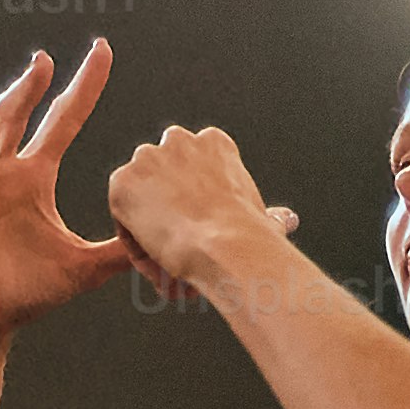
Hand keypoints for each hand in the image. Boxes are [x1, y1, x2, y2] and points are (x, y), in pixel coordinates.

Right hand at [0, 43, 133, 343]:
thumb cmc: (28, 289)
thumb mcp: (84, 267)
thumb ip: (119, 249)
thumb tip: (162, 240)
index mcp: (34, 177)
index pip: (62, 122)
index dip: (80, 89)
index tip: (101, 51)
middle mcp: (3, 177)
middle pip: (15, 123)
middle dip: (26, 92)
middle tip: (43, 61)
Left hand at [101, 122, 301, 314]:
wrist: (226, 245)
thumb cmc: (250, 237)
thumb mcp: (261, 216)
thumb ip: (264, 213)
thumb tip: (288, 219)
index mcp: (214, 143)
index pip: (191, 174)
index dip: (196, 211)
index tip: (205, 236)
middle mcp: (178, 140)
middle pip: (162, 184)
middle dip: (170, 217)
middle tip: (186, 255)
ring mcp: (147, 158)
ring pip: (142, 205)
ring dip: (154, 236)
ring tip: (177, 268)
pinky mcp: (122, 182)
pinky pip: (125, 223)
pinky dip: (139, 249)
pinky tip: (163, 265)